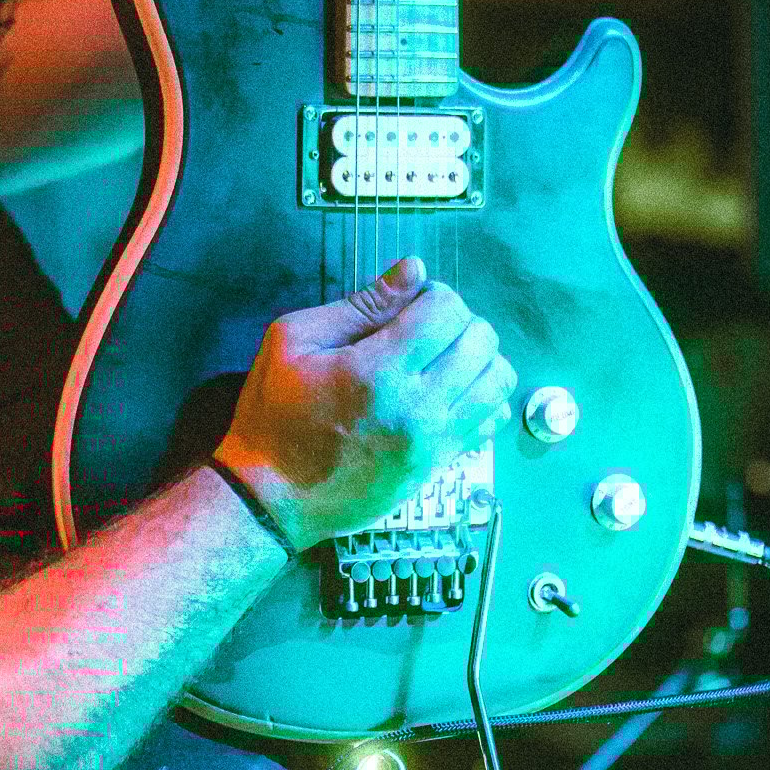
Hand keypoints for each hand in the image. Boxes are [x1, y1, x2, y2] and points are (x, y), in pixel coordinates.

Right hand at [215, 255, 514, 551]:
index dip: (432, 295)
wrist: (271, 498)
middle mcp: (417, 406)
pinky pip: (492, 420)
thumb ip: (360, 305)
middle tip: (426, 332)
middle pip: (481, 339)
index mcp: (378, 370)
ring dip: (478, 358)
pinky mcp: (439, 464)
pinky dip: (482, 398)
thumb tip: (414, 270)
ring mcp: (434, 440)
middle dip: (458, 322)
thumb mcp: (293, 342)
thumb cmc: (273, 415)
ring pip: (498, 379)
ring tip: (443, 361)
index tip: (410, 306)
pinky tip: (449, 394)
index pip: (447, 309)